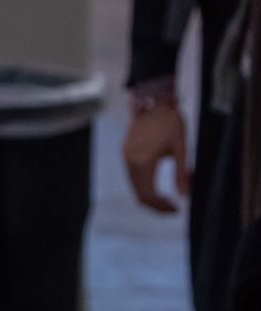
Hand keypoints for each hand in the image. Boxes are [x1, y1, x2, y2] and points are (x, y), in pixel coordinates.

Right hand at [124, 96, 188, 210]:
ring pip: (134, 187)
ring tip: (166, 199)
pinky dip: (143, 185)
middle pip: (139, 195)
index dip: (162, 207)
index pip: (149, 196)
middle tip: (172, 209)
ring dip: (148, 196)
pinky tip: (155, 185)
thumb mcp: (180, 147)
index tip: (177, 209)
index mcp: (143, 163)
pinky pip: (132, 176)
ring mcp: (126, 157)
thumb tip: (185, 195)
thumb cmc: (169, 122)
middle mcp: (131, 162)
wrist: (152, 101)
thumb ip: (182, 173)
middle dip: (155, 205)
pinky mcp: (126, 152)